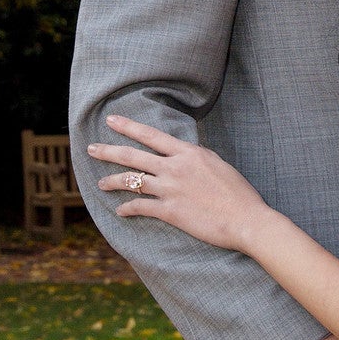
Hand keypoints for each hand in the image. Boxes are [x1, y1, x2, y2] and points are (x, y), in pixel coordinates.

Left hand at [88, 113, 280, 253]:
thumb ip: (195, 158)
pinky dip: (127, 209)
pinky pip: (140, 207)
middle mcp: (175, 168)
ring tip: (100, 184)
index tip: (111, 120)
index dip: (128, 127)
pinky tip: (120, 211)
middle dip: (108, 151)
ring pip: (131, 181)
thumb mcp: (217, 164)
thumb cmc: (238, 194)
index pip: (151, 135)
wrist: (247, 219)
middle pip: (133, 156)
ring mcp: (170, 189)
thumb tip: (182, 154)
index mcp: (188, 153)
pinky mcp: (170, 212)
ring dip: (112, 182)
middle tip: (91, 148)